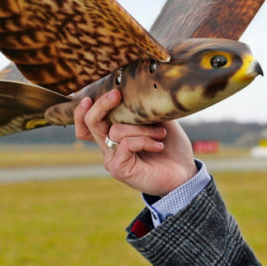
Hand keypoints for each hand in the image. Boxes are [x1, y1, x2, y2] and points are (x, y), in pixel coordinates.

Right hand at [73, 89, 197, 196]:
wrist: (183, 173)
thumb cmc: (171, 147)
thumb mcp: (159, 121)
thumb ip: (145, 109)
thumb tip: (139, 92)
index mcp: (114, 135)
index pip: (88, 123)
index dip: (83, 109)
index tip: (95, 95)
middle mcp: (109, 147)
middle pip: (91, 123)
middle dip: (101, 105)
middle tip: (117, 94)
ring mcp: (112, 159)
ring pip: (115, 131)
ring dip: (142, 128)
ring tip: (161, 134)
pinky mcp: (119, 169)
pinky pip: (126, 144)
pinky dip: (144, 141)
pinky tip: (158, 145)